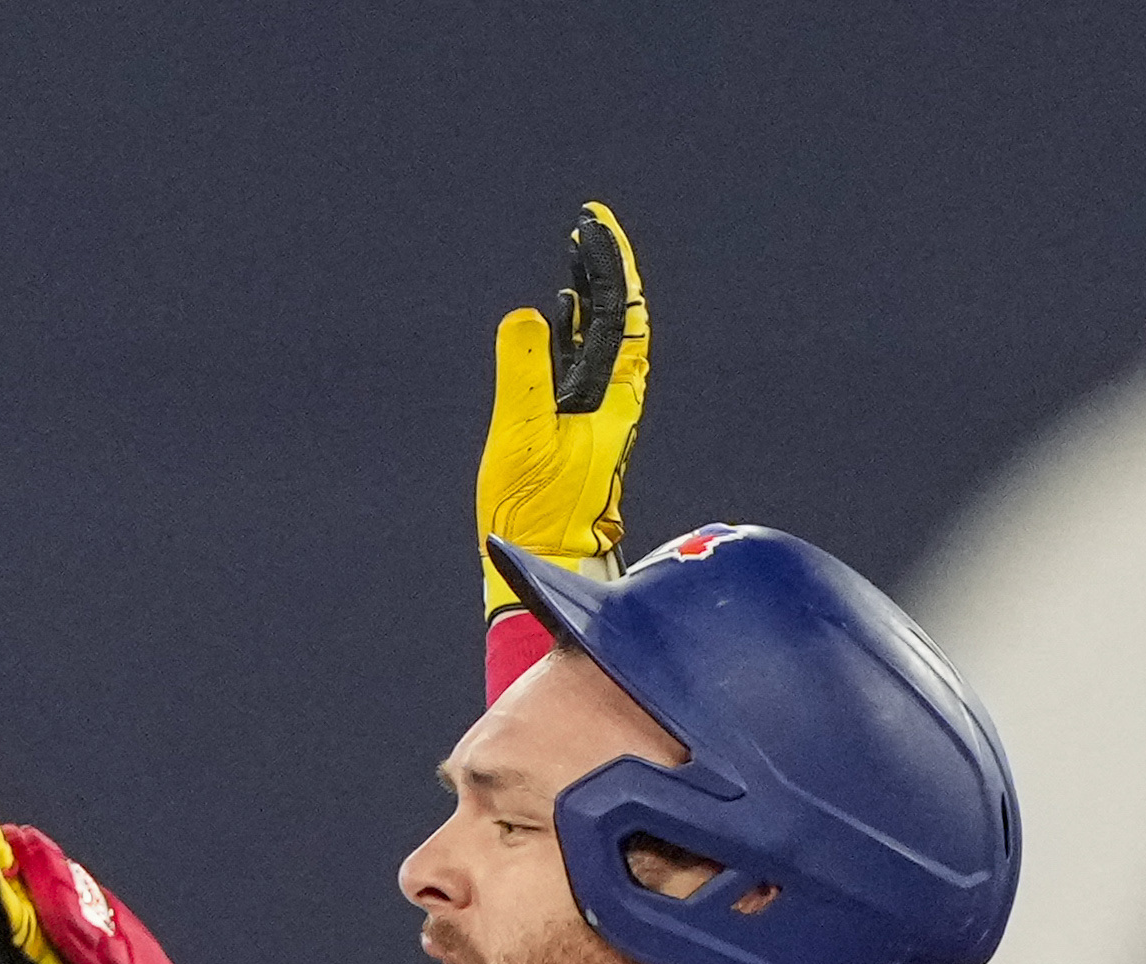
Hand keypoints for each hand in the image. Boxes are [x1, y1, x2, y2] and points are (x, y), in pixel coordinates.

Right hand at [475, 199, 648, 617]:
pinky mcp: (576, 424)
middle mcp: (613, 397)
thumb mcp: (525, 435)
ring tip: (578, 253)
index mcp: (612, 394)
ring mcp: (597, 410)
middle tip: (589, 226)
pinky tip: (560, 313)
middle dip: (605, 268)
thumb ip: (524, 372)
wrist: (547, 557)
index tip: (596, 224)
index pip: (620, 312)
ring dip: (592, 292)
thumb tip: (528, 316)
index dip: (610, 263)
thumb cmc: (538, 507)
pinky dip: (574, 327)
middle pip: (618, 317)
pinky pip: (581, 360)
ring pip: (602, 336)